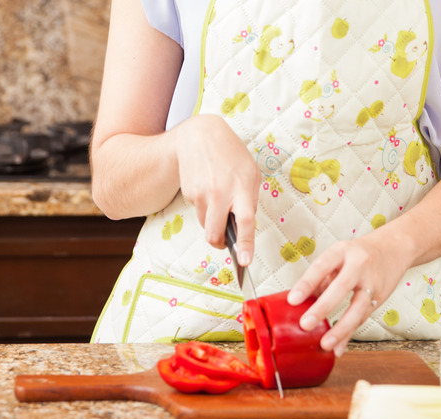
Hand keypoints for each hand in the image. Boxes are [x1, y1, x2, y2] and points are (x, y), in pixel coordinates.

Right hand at [173, 114, 260, 264]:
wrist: (200, 136)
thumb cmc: (231, 155)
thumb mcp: (250, 173)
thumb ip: (250, 199)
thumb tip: (245, 226)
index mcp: (242, 187)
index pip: (245, 221)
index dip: (246, 244)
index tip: (245, 261)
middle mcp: (221, 192)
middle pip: (216, 233)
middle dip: (219, 244)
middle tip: (224, 243)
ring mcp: (202, 194)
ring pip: (206, 224)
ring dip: (212, 221)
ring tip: (218, 199)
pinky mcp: (189, 193)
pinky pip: (199, 211)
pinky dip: (204, 206)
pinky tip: (207, 187)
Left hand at [286, 232, 412, 355]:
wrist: (393, 248)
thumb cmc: (357, 254)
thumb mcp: (337, 257)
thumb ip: (319, 278)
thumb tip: (298, 302)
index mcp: (342, 251)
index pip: (322, 266)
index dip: (307, 283)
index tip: (292, 300)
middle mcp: (359, 265)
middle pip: (342, 287)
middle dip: (323, 307)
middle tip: (305, 325)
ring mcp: (373, 282)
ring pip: (358, 307)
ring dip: (341, 329)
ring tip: (325, 344)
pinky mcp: (381, 297)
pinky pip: (363, 318)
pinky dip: (349, 334)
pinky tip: (338, 348)